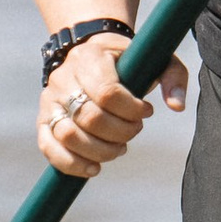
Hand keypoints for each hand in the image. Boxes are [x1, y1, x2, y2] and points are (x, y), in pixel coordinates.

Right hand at [37, 32, 187, 178]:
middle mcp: (64, 77)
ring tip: (119, 147)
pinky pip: (49, 148)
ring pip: (69, 136)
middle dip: (121, 132)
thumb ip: (174, 77)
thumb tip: (177, 107)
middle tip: (134, 129)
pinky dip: (72, 164)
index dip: (131, 110)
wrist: (91, 54)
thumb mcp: (156, 59)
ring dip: (101, 150)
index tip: (147, 111)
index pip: (107, 93)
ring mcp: (50, 100)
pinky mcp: (43, 120)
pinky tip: (95, 168)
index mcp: (90, 58)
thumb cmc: (128, 61)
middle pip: (90, 118)